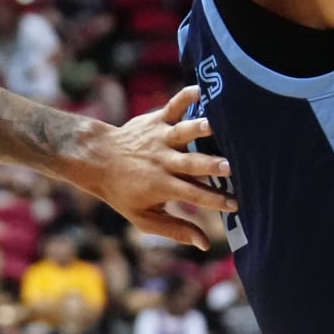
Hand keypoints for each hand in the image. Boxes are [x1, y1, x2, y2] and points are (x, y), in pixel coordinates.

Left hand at [84, 86, 234, 250]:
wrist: (96, 159)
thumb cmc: (124, 192)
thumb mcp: (143, 217)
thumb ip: (174, 229)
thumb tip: (205, 244)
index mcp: (161, 185)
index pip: (193, 194)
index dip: (215, 200)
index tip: (236, 204)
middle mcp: (162, 160)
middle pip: (191, 163)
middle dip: (211, 165)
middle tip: (231, 167)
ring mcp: (160, 138)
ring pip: (183, 132)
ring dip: (200, 129)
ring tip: (217, 126)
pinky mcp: (156, 120)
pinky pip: (173, 106)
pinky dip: (186, 97)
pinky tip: (202, 89)